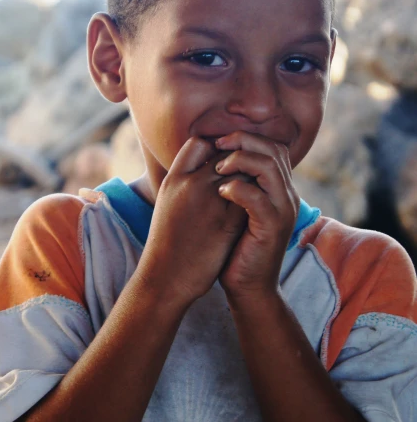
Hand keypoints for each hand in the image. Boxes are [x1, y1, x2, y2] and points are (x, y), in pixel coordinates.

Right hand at [139, 137, 248, 304]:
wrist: (167, 278)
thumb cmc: (166, 243)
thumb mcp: (167, 204)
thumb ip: (184, 183)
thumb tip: (202, 169)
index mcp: (173, 179)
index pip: (198, 143)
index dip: (215, 148)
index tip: (222, 160)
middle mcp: (191, 184)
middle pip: (225, 155)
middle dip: (238, 161)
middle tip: (244, 173)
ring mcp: (211, 202)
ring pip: (242, 173)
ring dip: (250, 177)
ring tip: (252, 188)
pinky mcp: (228, 221)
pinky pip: (250, 196)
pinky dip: (255, 196)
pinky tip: (255, 205)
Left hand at [215, 132, 299, 302]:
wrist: (247, 286)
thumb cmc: (234, 247)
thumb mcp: (234, 210)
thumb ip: (234, 185)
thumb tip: (213, 159)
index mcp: (278, 189)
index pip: (272, 147)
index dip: (246, 138)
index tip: (219, 141)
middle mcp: (285, 196)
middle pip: (273, 150)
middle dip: (243, 141)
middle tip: (218, 146)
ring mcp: (282, 211)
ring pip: (268, 169)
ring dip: (239, 161)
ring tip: (217, 168)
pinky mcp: (272, 228)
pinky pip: (258, 199)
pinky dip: (237, 189)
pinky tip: (220, 192)